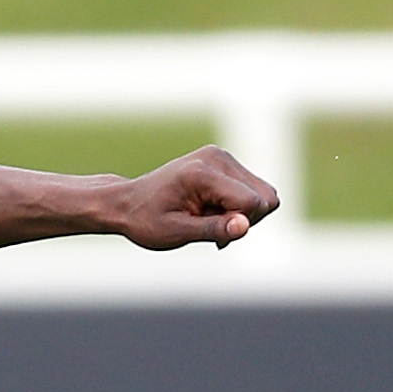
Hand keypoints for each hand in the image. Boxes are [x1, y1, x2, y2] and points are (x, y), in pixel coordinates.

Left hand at [111, 146, 281, 249]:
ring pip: (264, 194)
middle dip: (245, 220)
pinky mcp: (224, 162)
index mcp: (203, 173)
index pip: (253, 202)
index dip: (239, 225)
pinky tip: (212, 213)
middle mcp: (217, 158)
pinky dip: (239, 207)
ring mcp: (222, 157)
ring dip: (242, 215)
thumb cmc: (146, 220)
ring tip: (208, 220)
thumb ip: (212, 229)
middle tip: (209, 229)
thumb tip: (245, 227)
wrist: (126, 203)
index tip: (212, 235)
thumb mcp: (175, 232)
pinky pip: (253, 189)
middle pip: (266, 197)